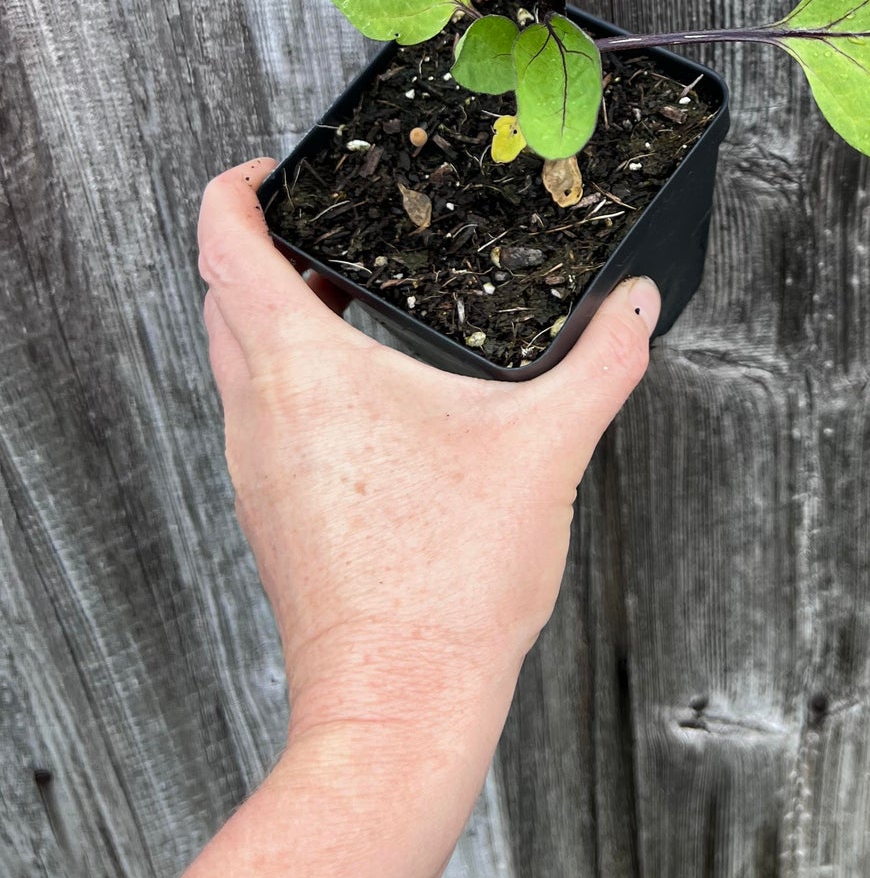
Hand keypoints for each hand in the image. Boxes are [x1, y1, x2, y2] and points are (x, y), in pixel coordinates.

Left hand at [197, 158, 656, 763]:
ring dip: (278, 320)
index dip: (234, 191)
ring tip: (358, 307)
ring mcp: (257, 471)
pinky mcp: (273, 517)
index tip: (272, 170)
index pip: (225, 247)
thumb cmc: (447, 585)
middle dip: (263, 250)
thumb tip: (638, 307)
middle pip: (222, 299)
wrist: (398, 707)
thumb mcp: (546, 448)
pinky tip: (374, 403)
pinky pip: (263, 419)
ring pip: (239, 364)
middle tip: (329, 230)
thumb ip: (602, 361)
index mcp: (301, 372)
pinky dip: (293, 382)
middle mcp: (259, 414)